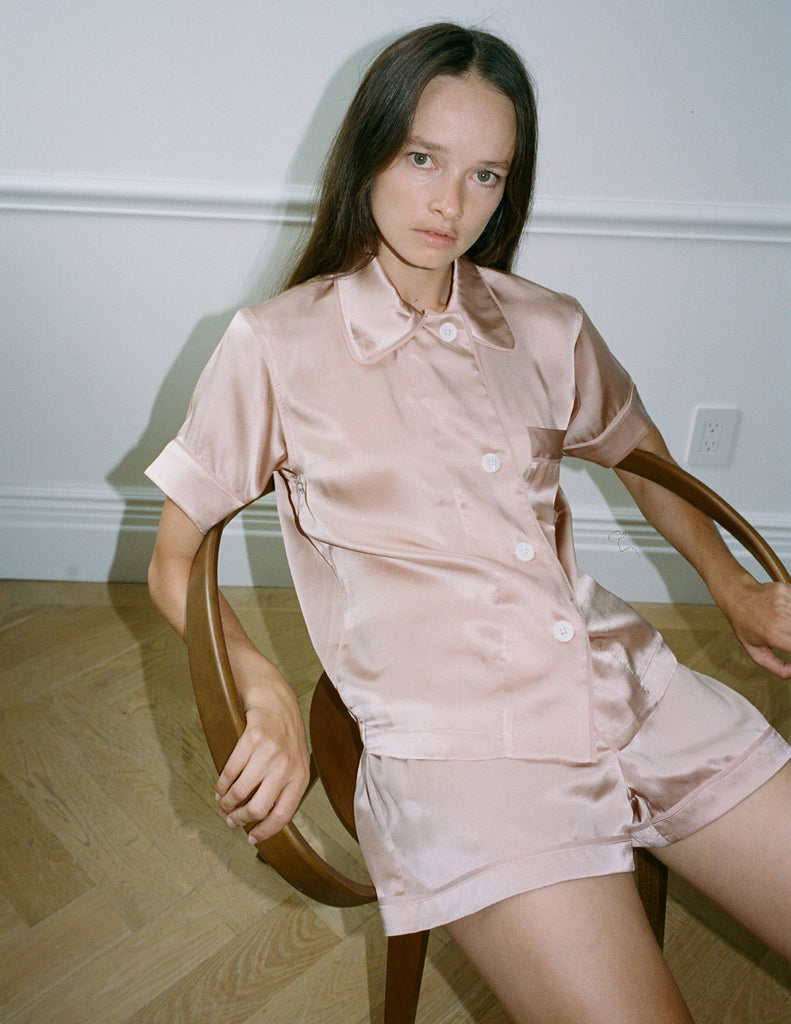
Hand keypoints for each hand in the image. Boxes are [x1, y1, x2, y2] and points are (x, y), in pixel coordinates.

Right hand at [215, 656, 310, 843]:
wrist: (275, 697)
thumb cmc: (284, 733)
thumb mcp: (295, 761)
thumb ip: (285, 787)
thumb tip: (265, 820)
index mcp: (301, 776)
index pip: (283, 815)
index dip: (265, 831)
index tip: (251, 838)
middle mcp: (287, 766)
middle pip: (258, 808)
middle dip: (240, 818)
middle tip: (231, 820)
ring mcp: (270, 752)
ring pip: (241, 792)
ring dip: (227, 802)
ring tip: (223, 803)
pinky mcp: (252, 739)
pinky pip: (230, 772)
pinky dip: (222, 784)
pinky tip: (220, 787)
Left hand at [719, 576, 790, 678]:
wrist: (736, 596)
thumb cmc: (745, 624)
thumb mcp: (755, 651)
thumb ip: (776, 667)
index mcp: (775, 635)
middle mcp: (782, 618)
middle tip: (787, 636)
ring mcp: (785, 602)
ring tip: (784, 625)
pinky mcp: (787, 590)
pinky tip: (786, 612)